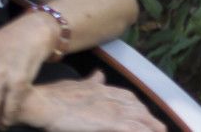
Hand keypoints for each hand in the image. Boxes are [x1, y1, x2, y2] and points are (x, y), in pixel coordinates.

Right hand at [23, 72, 165, 131]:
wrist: (42, 103)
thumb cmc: (53, 96)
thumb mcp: (74, 85)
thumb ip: (90, 82)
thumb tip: (99, 75)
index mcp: (103, 89)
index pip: (129, 98)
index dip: (139, 108)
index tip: (144, 117)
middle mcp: (112, 98)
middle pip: (140, 110)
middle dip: (151, 121)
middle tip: (158, 129)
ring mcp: (113, 110)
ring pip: (143, 121)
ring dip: (153, 127)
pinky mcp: (112, 123)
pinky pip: (136, 130)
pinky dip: (143, 131)